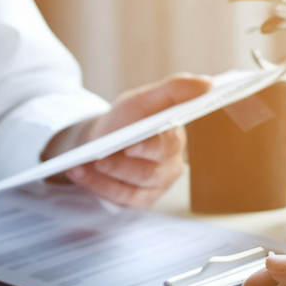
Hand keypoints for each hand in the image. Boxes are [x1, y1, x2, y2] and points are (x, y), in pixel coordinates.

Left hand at [46, 74, 211, 207]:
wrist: (101, 141)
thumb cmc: (126, 121)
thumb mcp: (143, 100)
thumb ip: (174, 90)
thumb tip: (207, 83)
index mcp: (174, 139)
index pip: (167, 146)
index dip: (149, 148)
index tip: (132, 146)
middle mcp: (169, 166)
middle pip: (149, 172)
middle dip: (121, 165)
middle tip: (98, 158)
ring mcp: (154, 187)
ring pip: (132, 187)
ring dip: (103, 176)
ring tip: (80, 164)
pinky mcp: (138, 201)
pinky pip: (118, 199)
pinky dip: (96, 185)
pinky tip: (78, 172)